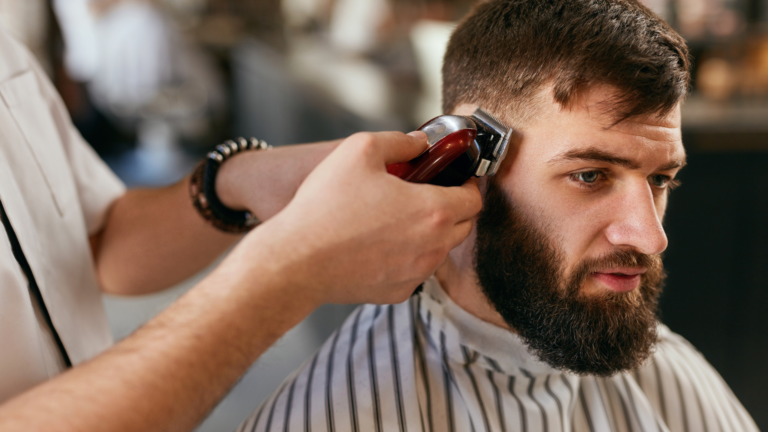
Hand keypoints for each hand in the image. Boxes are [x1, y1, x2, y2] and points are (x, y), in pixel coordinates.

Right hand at [227, 131, 481, 305]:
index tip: (456, 178)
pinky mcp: (398, 293)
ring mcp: (417, 274)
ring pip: (440, 251)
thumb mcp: (359, 150)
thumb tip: (420, 142)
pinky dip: (408, 257)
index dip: (468, 184)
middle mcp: (433, 247)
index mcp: (434, 211)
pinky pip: (415, 271)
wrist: (297, 261)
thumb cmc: (326, 206)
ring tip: (400, 218)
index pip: (474, 199)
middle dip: (452, 208)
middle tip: (427, 194)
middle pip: (463, 226)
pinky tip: (382, 244)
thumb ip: (399, 141)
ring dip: (430, 234)